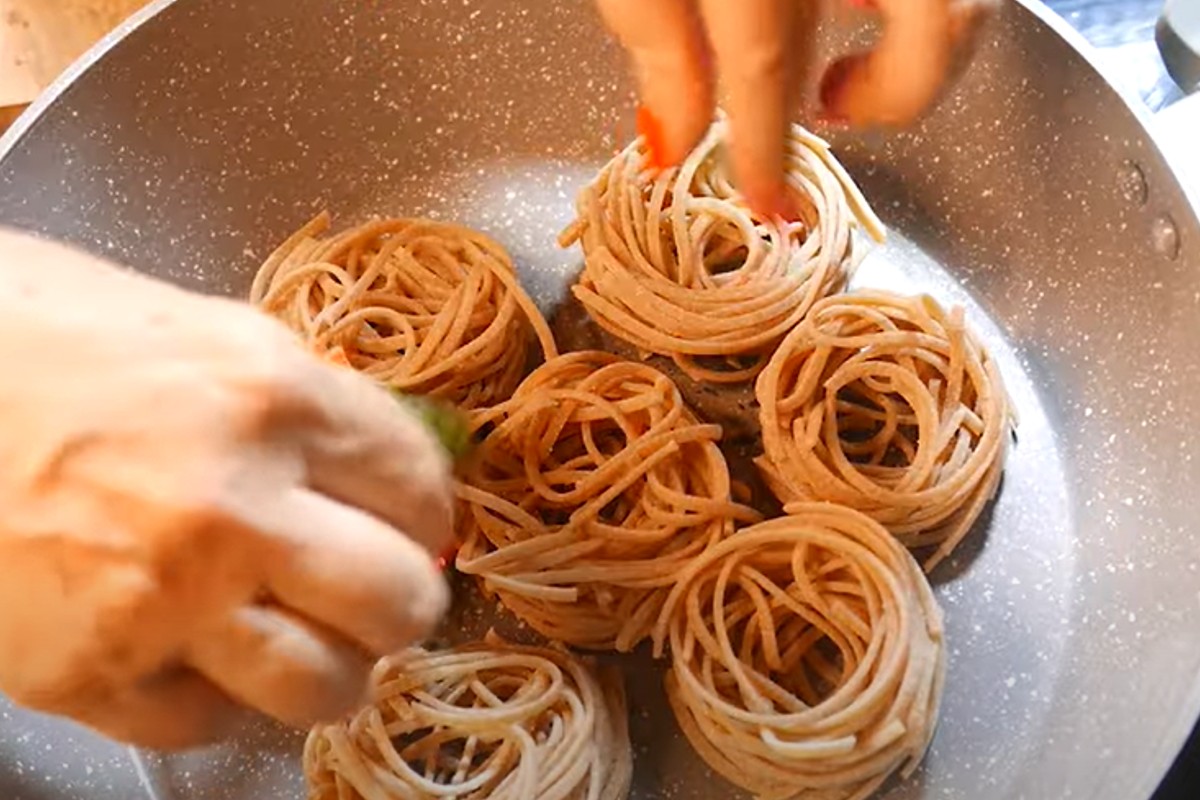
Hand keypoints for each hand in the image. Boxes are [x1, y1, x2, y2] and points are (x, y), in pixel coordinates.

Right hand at [0, 230, 452, 748]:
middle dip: (396, 603)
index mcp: (273, 396)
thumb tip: (370, 467)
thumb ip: (295, 403)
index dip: (423, 515)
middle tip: (365, 592)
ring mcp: (165, 600)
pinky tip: (192, 652)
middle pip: (399, 603)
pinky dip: (215, 699)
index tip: (408, 526)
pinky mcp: (90, 674)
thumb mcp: (194, 331)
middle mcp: (236, 505)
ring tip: (296, 639)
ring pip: (325, 687)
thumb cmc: (32, 334)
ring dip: (325, 669)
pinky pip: (209, 725)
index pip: (421, 487)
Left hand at [596, 0, 994, 215]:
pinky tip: (858, 5)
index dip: (769, 156)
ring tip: (846, 54)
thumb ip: (656, 48)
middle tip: (832, 107)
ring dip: (917, 45)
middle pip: (937, 23)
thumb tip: (670, 146)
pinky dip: (916, 7)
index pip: (773, 72)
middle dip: (897, 88)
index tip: (773, 214)